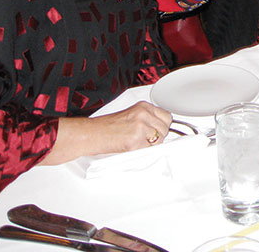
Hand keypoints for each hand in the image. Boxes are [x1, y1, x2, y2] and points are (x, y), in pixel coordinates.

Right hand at [39, 101, 172, 164]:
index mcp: (143, 106)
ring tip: (136, 143)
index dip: (162, 126)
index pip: (167, 116)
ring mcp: (141, 126)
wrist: (91, 133)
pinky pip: (149, 149)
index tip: (158, 132)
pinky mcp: (136, 140)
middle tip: (143, 140)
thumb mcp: (131, 116)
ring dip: (151, 145)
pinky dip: (143, 151)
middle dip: (158, 137)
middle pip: (165, 129)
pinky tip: (132, 147)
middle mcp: (144, 114)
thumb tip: (160, 129)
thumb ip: (147, 119)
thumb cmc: (106, 127)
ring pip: (159, 140)